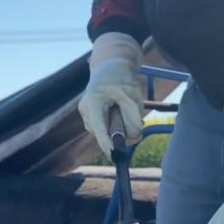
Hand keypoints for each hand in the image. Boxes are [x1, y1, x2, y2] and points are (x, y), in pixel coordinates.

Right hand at [78, 32, 144, 157]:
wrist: (109, 67)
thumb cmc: (122, 79)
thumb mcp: (133, 96)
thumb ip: (134, 118)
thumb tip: (134, 138)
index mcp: (94, 100)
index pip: (99, 127)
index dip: (107, 143)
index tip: (115, 155)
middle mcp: (85, 109)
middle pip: (102, 133)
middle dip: (120, 134)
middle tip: (138, 124)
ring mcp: (85, 114)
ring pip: (104, 133)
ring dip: (118, 129)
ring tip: (125, 110)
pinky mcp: (89, 117)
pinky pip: (103, 129)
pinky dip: (114, 126)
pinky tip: (118, 113)